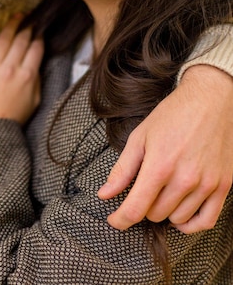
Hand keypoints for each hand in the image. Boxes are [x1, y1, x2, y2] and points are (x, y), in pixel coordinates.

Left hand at [0, 16, 43, 125]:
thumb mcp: (34, 102)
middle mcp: (10, 68)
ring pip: (3, 38)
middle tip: (29, 20)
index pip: (36, 48)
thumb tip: (36, 64)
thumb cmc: (10, 120)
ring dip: (11, 24)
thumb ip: (36, 81)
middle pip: (21, 40)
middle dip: (27, 27)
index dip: (38, 37)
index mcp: (27, 76)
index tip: (39, 31)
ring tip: (15, 16)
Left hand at [98, 65, 232, 232]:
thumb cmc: (172, 115)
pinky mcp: (223, 186)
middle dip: (144, 205)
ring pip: (177, 218)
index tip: (114, 220)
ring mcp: (206, 184)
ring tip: (163, 190)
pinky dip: (190, 224)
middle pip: (155, 214)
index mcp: (159, 165)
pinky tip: (181, 213)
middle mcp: (184, 179)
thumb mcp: (140, 137)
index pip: (136, 209)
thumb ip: (122, 169)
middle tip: (144, 187)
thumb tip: (104, 194)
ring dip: (166, 210)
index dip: (120, 219)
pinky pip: (206, 221)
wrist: (209, 101)